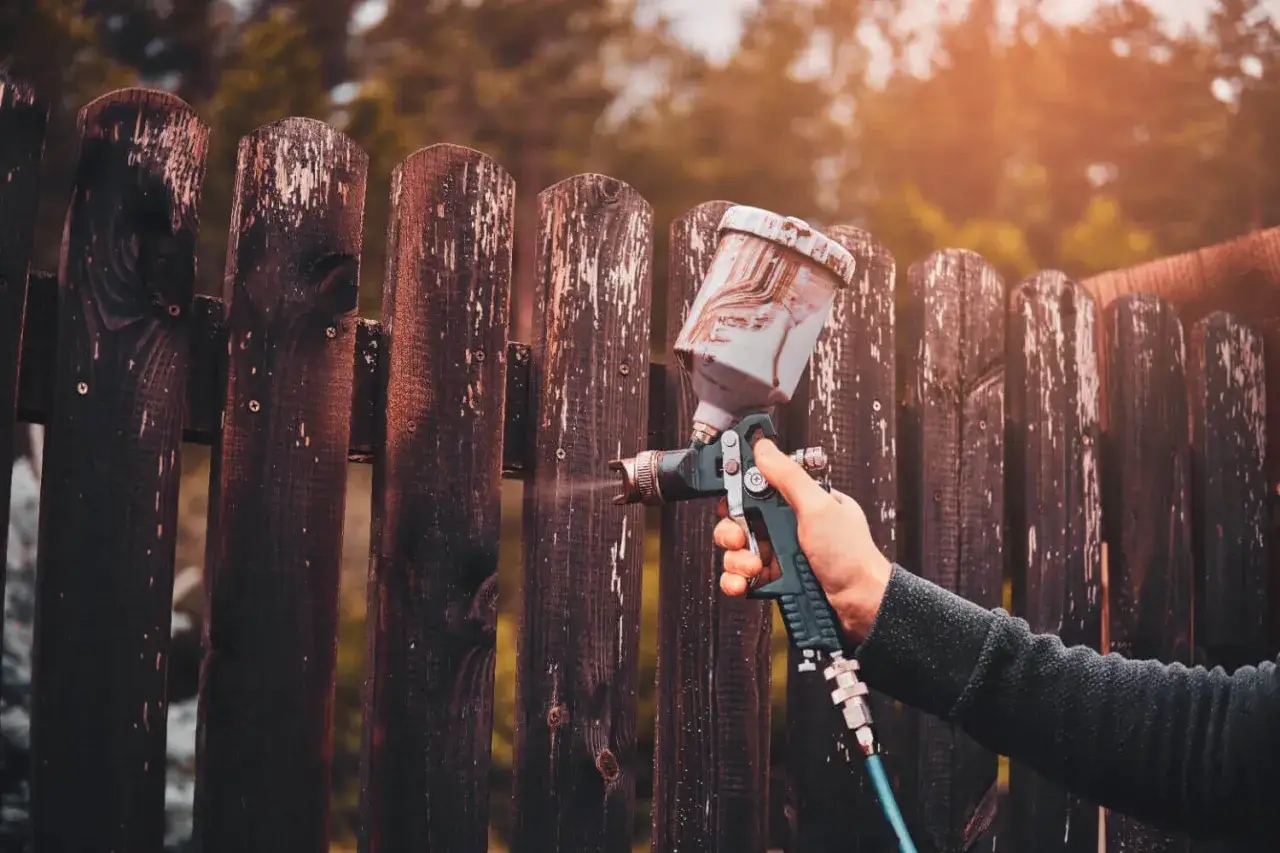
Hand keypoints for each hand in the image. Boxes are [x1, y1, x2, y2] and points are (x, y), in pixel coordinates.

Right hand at [714, 437, 892, 642]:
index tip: (728, 501)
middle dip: (733, 533)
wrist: (860, 605)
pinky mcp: (776, 579)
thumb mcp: (819, 508)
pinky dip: (737, 580)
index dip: (739, 494)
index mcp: (802, 502)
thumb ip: (789, 477)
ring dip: (737, 560)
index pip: (759, 489)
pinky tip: (743, 582)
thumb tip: (765, 448)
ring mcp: (782, 554)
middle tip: (741, 540)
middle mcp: (790, 526)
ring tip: (752, 567)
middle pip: (741, 521)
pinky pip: (743, 576)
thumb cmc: (852, 557)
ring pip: (739, 551)